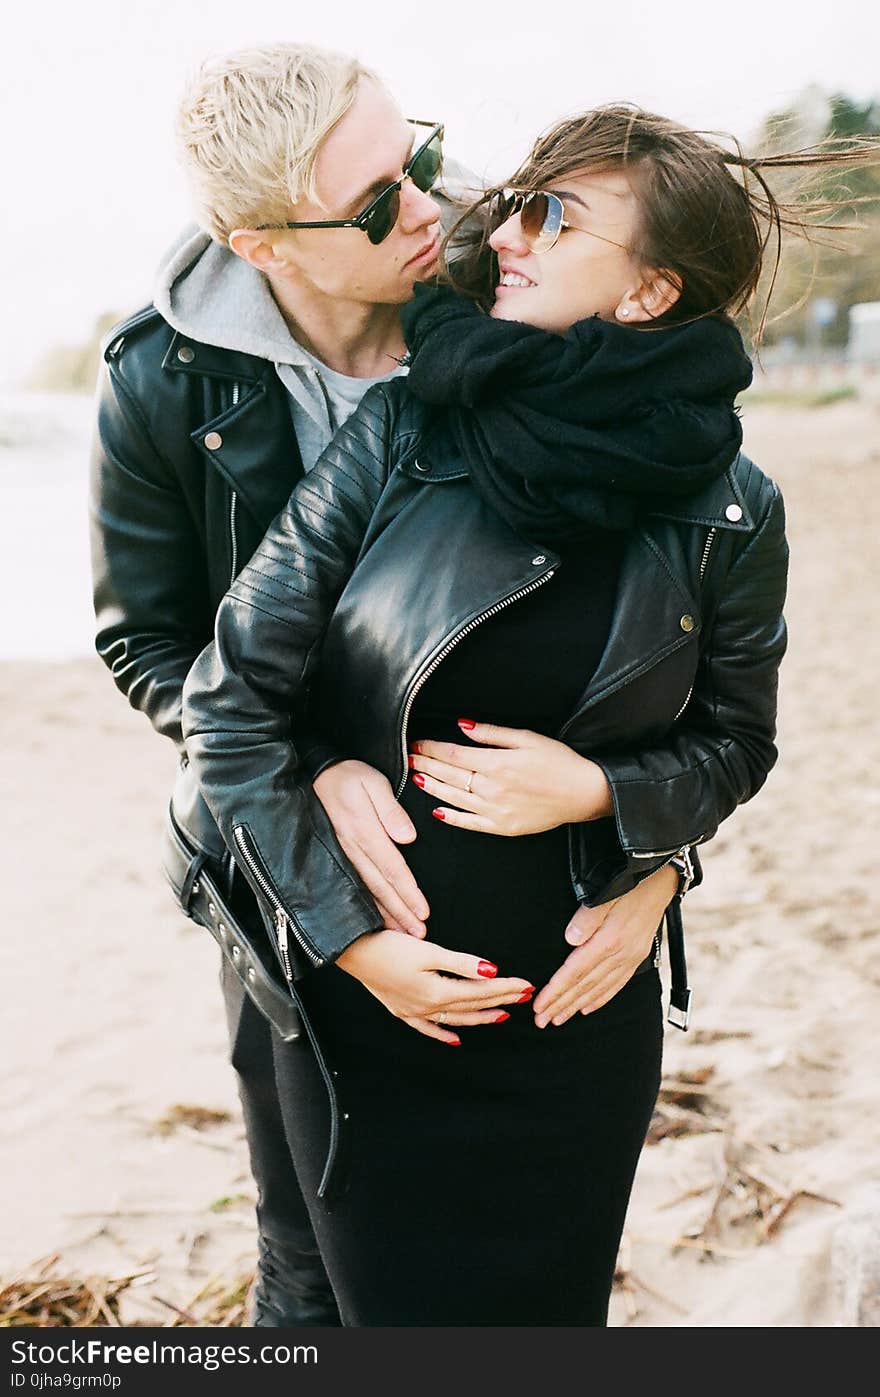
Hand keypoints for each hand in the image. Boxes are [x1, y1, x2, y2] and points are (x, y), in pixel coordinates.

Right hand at [313, 760, 428, 936]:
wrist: (318, 772)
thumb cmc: (351, 776)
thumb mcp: (373, 782)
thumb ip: (390, 810)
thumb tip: (408, 838)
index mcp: (365, 831)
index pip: (392, 868)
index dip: (408, 892)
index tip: (423, 912)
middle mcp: (353, 848)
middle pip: (381, 887)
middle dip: (401, 913)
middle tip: (419, 934)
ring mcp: (344, 854)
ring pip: (368, 891)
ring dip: (387, 914)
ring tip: (404, 933)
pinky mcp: (340, 855)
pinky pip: (356, 885)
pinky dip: (368, 905)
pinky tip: (378, 918)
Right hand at [336, 930, 534, 1045]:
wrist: (353, 953)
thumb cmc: (389, 948)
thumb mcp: (428, 952)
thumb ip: (461, 963)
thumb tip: (491, 971)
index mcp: (438, 992)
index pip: (480, 990)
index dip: (506, 987)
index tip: (526, 985)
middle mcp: (428, 1007)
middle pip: (472, 1004)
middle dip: (500, 1000)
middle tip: (524, 997)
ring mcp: (414, 1011)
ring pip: (455, 1019)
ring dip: (480, 1017)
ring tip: (501, 1016)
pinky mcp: (401, 1010)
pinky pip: (428, 1028)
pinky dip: (443, 1033)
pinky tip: (456, 1038)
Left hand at [408, 720, 612, 834]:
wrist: (584, 793)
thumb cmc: (558, 762)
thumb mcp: (527, 738)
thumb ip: (491, 733)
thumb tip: (462, 725)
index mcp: (497, 763)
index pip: (453, 754)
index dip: (431, 748)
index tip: (417, 743)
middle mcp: (492, 788)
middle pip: (449, 775)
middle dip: (426, 764)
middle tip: (408, 758)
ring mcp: (496, 811)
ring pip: (453, 798)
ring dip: (432, 787)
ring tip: (416, 778)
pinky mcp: (502, 827)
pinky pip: (469, 823)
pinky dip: (451, 817)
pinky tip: (436, 811)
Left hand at [532, 863, 679, 1026]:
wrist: (663, 881)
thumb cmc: (630, 885)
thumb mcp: (607, 893)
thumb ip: (588, 917)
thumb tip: (570, 939)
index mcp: (610, 940)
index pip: (575, 972)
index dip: (556, 990)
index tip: (539, 1005)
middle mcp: (620, 955)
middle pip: (584, 986)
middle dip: (561, 1005)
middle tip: (541, 1021)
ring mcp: (630, 958)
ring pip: (599, 989)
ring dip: (577, 1006)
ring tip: (558, 1019)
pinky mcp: (636, 957)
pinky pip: (616, 985)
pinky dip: (600, 999)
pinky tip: (587, 1007)